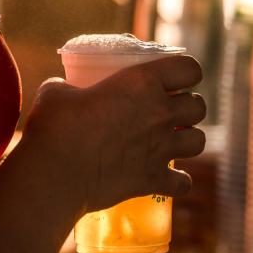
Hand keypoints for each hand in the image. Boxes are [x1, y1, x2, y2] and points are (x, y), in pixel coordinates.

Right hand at [24, 55, 205, 212]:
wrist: (54, 175)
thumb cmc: (54, 127)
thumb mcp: (57, 92)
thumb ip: (69, 86)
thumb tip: (64, 89)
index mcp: (142, 83)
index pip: (190, 69)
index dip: (188, 72)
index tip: (177, 80)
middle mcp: (159, 113)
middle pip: (198, 106)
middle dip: (189, 108)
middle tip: (171, 111)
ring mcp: (160, 148)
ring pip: (199, 141)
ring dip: (188, 140)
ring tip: (172, 141)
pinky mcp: (152, 180)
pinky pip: (183, 183)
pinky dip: (178, 182)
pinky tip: (166, 178)